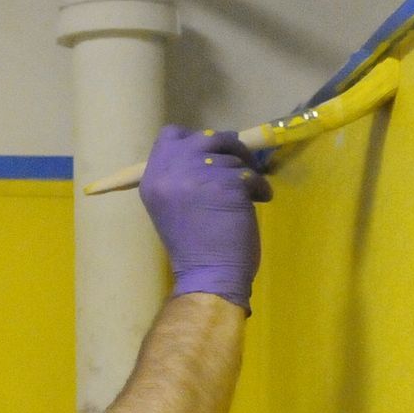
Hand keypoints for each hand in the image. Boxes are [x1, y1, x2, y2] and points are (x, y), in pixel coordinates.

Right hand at [137, 126, 271, 313]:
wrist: (208, 276)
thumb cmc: (192, 248)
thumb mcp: (171, 205)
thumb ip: (180, 176)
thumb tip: (210, 154)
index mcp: (153, 178)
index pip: (170, 136)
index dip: (194, 140)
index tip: (209, 155)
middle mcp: (171, 171)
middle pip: (205, 137)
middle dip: (228, 148)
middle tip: (240, 165)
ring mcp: (199, 175)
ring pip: (232, 155)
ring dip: (246, 173)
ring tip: (248, 195)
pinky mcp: (227, 183)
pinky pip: (250, 173)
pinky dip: (260, 187)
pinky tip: (259, 202)